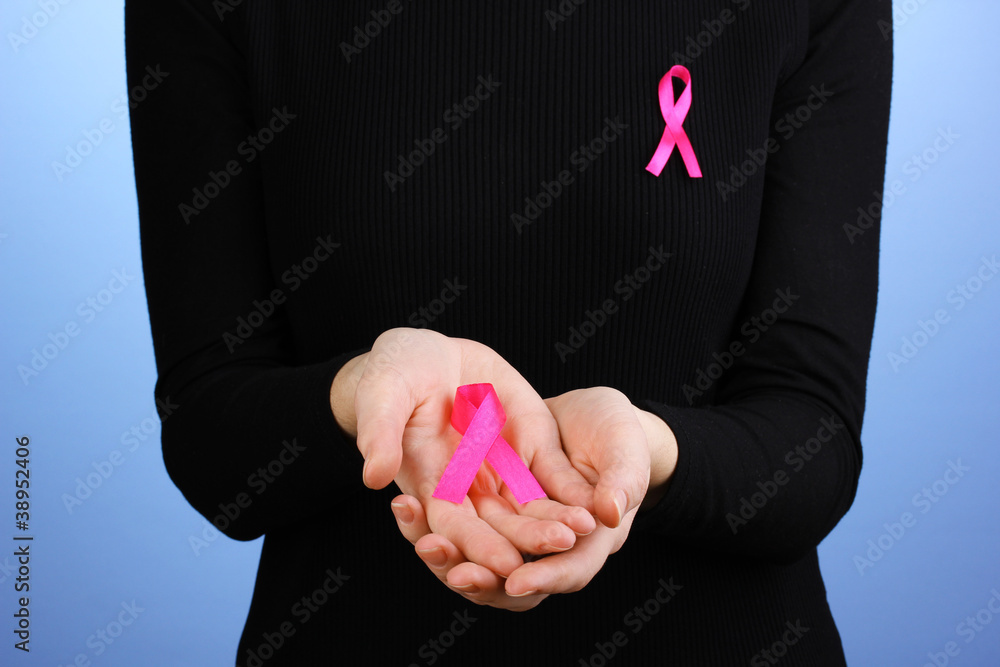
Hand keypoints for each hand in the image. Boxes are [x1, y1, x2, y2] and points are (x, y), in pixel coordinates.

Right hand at [330, 328, 596, 579]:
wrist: (428, 353)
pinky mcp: (530, 446)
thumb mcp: (383, 395)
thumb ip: (380, 433)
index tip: (503, 563)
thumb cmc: (394, 374)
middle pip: (500, 528)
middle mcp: (470, 488)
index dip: (478, 546)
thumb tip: (373, 476)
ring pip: (532, 509)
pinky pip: (554, 476)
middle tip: (558, 547)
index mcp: (430, 485)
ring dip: (557, 522)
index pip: (454, 526)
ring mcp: (503, 470)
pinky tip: (595, 503)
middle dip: (528, 540)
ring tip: (584, 529)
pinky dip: (573, 491)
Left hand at [389, 386, 677, 607]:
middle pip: (516, 580)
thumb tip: (610, 512)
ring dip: (451, 556)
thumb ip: (624, 478)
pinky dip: (435, 522)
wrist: (586, 412)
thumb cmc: (616, 430)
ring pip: (481, 558)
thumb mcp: (626, 448)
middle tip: (455, 574)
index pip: (571, 570)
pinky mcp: (488, 507)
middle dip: (485, 579)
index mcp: (592, 540)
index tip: (516, 578)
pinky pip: (460, 526)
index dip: (545, 576)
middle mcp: (549, 546)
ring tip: (424, 543)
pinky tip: (407, 508)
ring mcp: (515, 528)